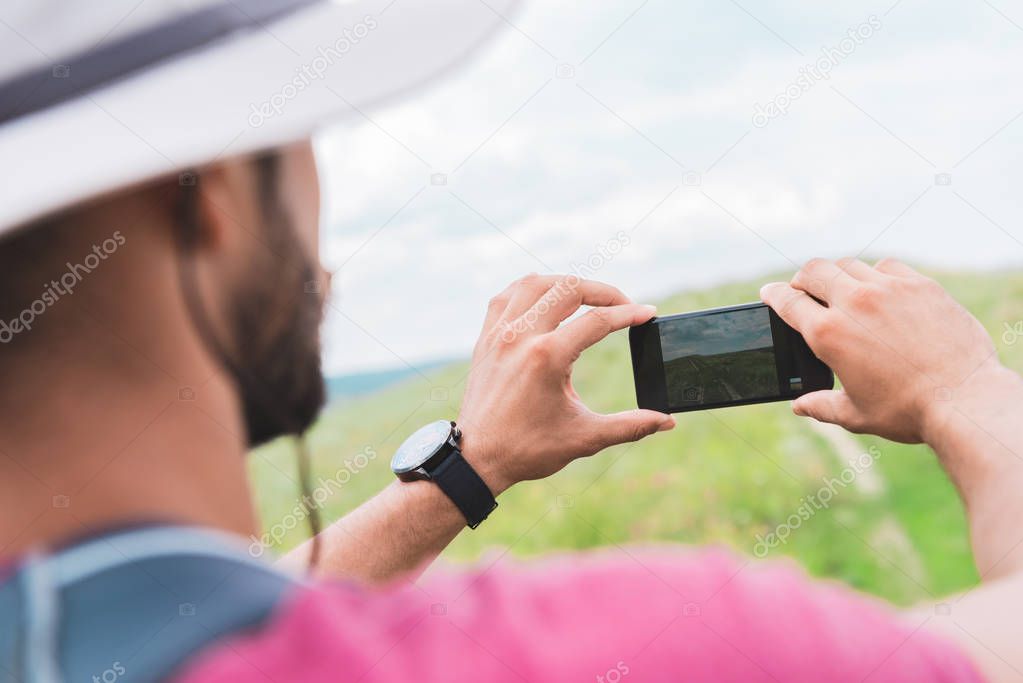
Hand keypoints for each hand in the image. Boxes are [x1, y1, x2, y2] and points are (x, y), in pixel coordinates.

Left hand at [458, 274, 675, 494]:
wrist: (476, 459)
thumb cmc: (528, 450)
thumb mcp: (585, 438)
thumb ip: (630, 426)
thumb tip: (667, 421)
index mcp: (547, 358)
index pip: (598, 320)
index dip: (630, 315)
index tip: (648, 315)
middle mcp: (521, 337)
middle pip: (568, 288)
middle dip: (602, 291)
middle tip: (623, 305)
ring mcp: (499, 334)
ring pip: (535, 283)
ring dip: (566, 284)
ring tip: (588, 297)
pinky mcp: (486, 339)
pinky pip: (507, 296)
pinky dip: (530, 290)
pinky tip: (546, 298)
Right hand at [760, 258, 999, 442]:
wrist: (965, 399)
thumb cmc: (908, 411)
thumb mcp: (856, 414)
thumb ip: (822, 406)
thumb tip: (800, 406)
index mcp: (828, 335)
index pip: (788, 301)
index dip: (772, 295)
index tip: (769, 292)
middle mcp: (854, 303)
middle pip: (814, 270)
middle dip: (802, 279)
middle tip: (804, 289)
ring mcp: (889, 289)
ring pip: (849, 265)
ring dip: (838, 275)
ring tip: (842, 289)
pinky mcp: (920, 285)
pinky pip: (887, 266)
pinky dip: (875, 274)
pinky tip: (879, 289)